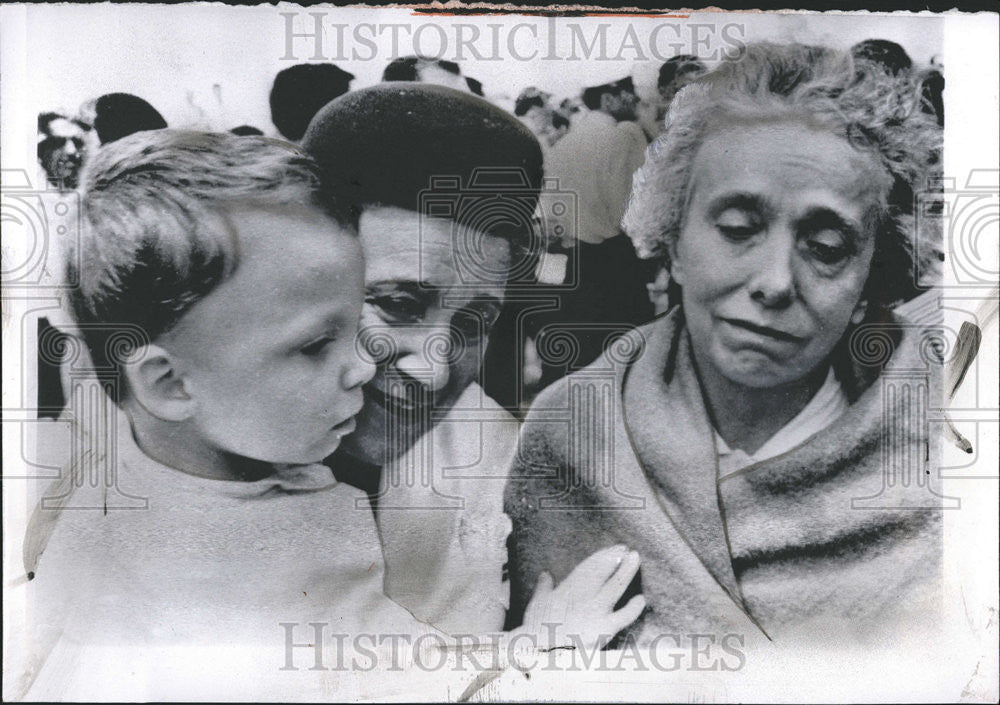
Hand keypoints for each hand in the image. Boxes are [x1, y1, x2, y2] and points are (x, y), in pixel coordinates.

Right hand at [518, 545, 645, 649]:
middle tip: (625, 548)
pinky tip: (641, 600)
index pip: (588, 567)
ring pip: (615, 587)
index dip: (601, 557)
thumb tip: (545, 574)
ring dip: (625, 572)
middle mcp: (583, 596)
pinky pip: (622, 617)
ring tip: (635, 558)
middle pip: (602, 571)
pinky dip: (632, 609)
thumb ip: (543, 587)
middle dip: (614, 558)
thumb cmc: (537, 631)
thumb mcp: (536, 604)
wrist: (541, 653)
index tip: (613, 548)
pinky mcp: (603, 628)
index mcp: (568, 589)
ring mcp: (595, 611)